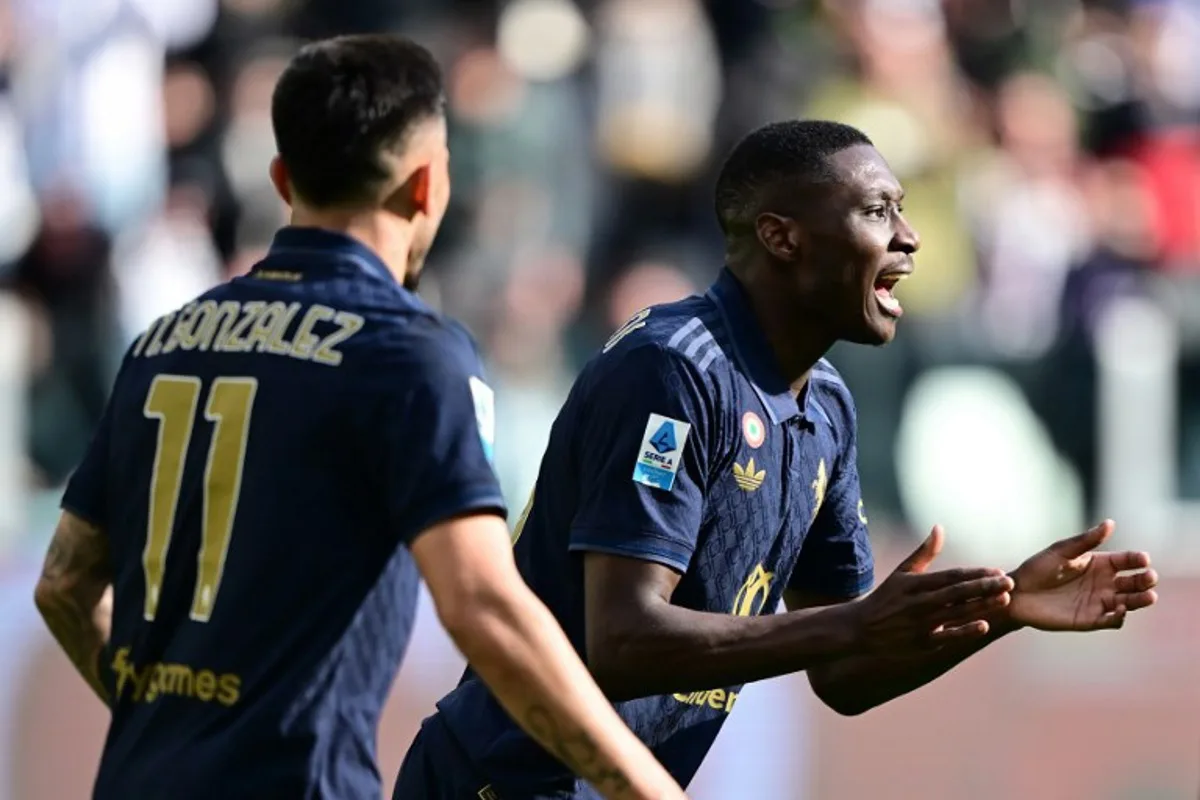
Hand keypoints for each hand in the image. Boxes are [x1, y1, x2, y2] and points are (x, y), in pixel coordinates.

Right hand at [848, 526, 1012, 655]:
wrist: (859, 630)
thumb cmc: (885, 598)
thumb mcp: (901, 573)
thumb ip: (923, 552)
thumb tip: (939, 528)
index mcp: (915, 583)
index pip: (951, 576)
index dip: (976, 573)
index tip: (998, 571)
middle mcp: (918, 602)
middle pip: (957, 593)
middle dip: (985, 587)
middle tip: (1010, 583)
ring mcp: (920, 623)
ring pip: (956, 613)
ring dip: (982, 606)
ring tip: (1004, 600)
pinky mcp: (920, 643)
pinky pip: (946, 636)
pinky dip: (965, 631)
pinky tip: (984, 626)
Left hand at [1008, 520, 1157, 630]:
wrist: (1017, 594)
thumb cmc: (1038, 568)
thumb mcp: (1061, 551)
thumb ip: (1086, 540)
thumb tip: (1110, 523)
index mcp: (1099, 563)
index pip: (1126, 561)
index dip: (1137, 559)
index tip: (1144, 559)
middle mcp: (1104, 583)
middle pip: (1133, 582)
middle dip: (1145, 580)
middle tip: (1150, 577)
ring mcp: (1099, 602)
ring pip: (1128, 602)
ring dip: (1140, 600)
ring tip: (1150, 596)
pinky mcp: (1090, 620)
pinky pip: (1111, 620)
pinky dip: (1119, 617)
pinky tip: (1120, 610)